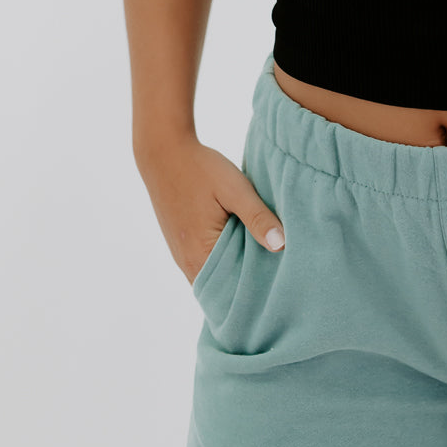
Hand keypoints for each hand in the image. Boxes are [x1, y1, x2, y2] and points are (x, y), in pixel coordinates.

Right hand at [135, 135, 285, 283]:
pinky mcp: (181, 244)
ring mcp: (182, 255)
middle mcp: (187, 263)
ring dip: (236, 272)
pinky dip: (225, 261)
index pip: (232, 293)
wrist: (164, 152)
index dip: (256, 292)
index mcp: (201, 255)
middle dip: (248, 285)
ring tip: (265, 262)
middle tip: (279, 276)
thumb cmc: (200, 169)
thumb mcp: (235, 189)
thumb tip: (282, 246)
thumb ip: (257, 217)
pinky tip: (243, 247)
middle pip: (223, 289)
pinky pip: (206, 264)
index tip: (280, 286)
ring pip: (215, 276)